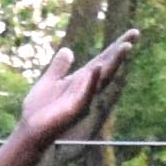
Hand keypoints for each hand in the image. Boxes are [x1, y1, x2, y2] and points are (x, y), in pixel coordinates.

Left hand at [14, 30, 141, 148]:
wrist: (29, 131)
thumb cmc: (39, 110)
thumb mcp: (49, 81)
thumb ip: (59, 67)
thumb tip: (67, 49)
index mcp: (81, 80)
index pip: (102, 59)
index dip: (116, 46)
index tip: (132, 33)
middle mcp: (86, 88)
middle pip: (108, 66)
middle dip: (121, 51)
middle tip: (135, 34)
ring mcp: (83, 99)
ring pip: (102, 79)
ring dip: (113, 63)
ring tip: (125, 47)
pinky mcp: (75, 110)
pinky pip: (86, 94)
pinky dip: (92, 81)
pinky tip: (97, 68)